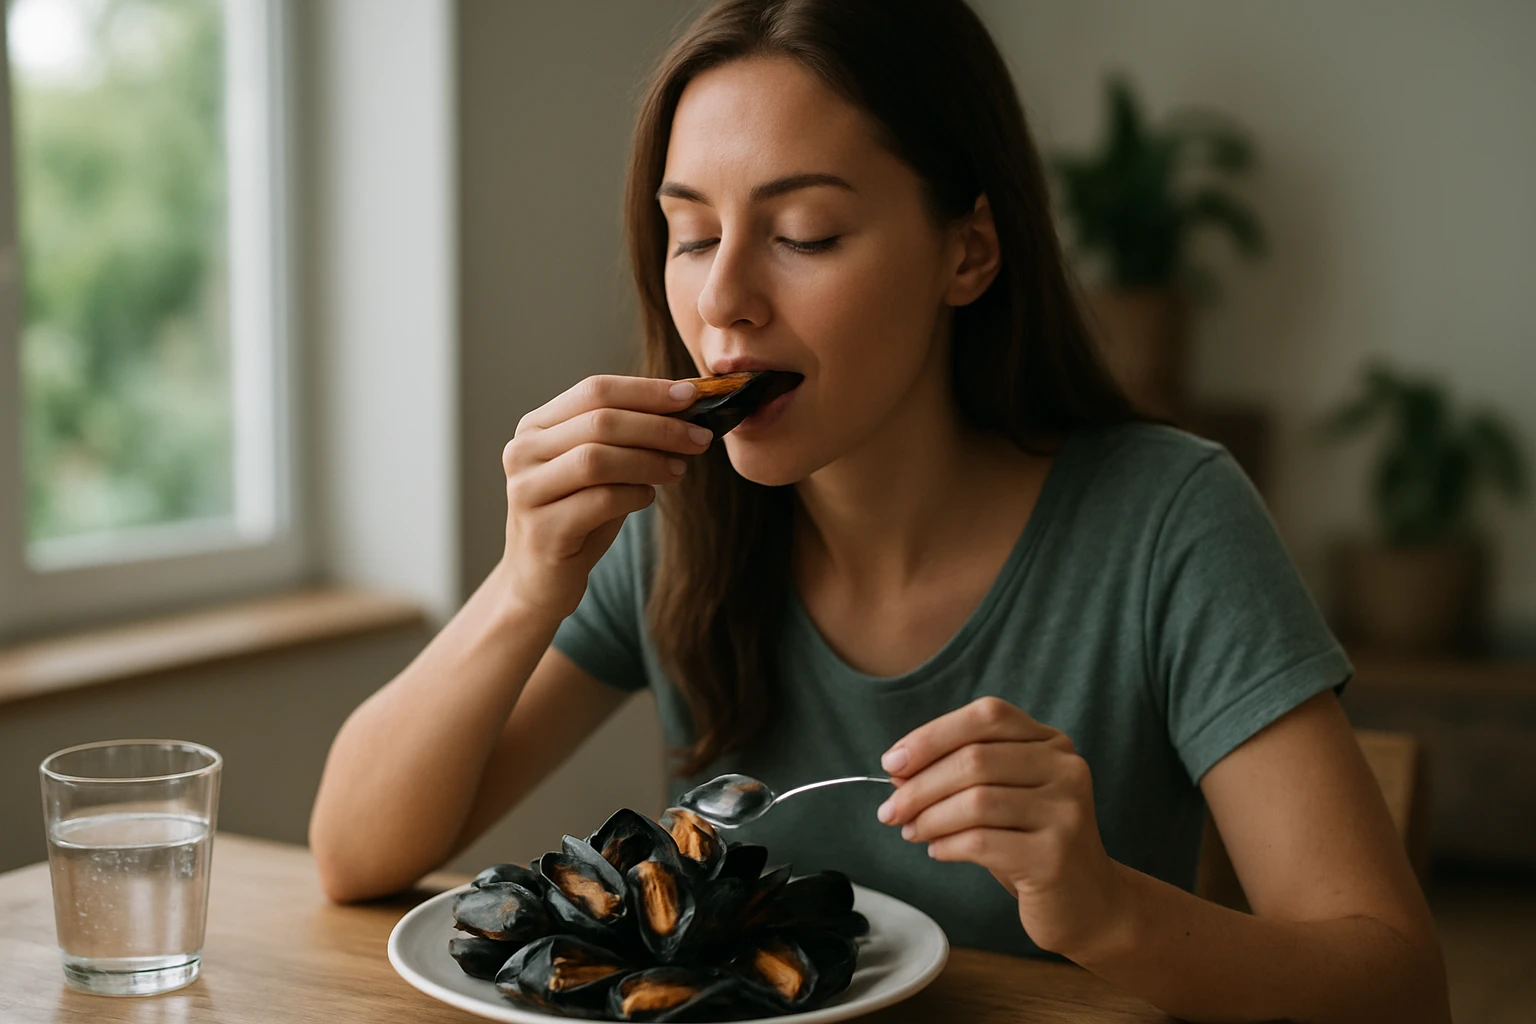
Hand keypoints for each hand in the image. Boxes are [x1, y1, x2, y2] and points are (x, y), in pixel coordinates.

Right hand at [498, 375, 710, 617]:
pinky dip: (634, 495)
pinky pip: (600, 501)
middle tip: (699, 437)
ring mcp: (527, 491)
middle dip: (658, 427)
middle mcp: (522, 452)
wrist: (540, 579)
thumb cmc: (578, 516)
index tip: (691, 395)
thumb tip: (687, 409)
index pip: (594, 390)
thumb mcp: (600, 469)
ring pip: (597, 459)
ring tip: (680, 469)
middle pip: (600, 421)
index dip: (646, 391)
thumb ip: (627, 438)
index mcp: (536, 426)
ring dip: (649, 461)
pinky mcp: (542, 530)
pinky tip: (648, 497)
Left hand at [876, 697, 1131, 959]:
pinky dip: (948, 845)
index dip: (932, 735)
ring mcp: (1066, 811)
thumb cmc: (1032, 842)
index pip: (986, 716)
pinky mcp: (1055, 856)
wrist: (1089, 903)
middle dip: (919, 785)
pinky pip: (982, 843)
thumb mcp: (999, 797)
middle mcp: (1066, 768)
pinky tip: (937, 851)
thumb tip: (898, 769)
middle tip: (889, 810)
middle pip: (974, 759)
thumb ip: (956, 775)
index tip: (892, 762)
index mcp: (1051, 742)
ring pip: (975, 802)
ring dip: (928, 818)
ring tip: (911, 831)